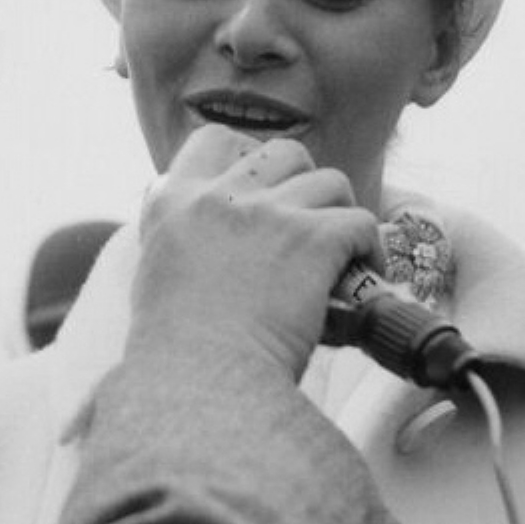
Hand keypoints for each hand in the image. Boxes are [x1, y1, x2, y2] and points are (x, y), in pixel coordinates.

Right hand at [128, 124, 380, 377]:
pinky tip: (361, 278)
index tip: (261, 189)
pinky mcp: (313, 238)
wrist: (199, 382)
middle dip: (304, 182)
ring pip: (329, 180)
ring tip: (342, 253)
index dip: (245, 156)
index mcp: (173, 202)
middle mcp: (220, 196)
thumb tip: (208, 246)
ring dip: (340, 214)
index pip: (213, 140)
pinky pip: (361, 221)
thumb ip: (179, 244)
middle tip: (309, 224)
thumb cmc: (174, 352)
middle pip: (282, 152)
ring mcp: (268, 213)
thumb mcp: (155, 277)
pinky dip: (369, 248)